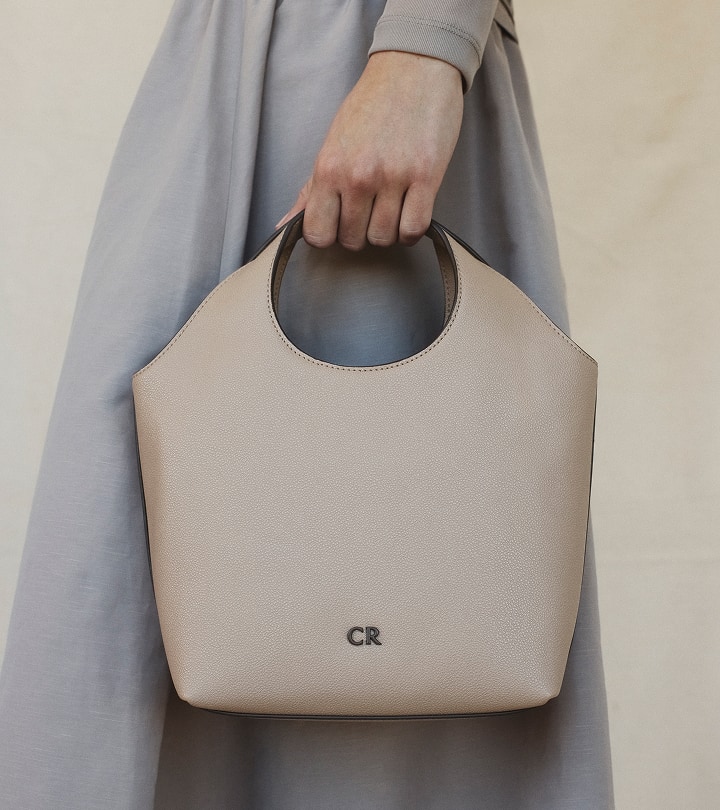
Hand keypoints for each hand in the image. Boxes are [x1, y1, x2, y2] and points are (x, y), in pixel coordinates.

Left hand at [277, 51, 462, 249]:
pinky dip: (411, 229)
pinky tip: (409, 211)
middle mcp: (358, 175)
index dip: (330, 235)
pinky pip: (413, 229)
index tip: (340, 223)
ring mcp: (392, 177)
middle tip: (369, 209)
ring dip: (387, 230)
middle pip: (353, 240)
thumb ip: (310, 190)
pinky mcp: (426, 177)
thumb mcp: (332, 144)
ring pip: (384, 238)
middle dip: (360, 232)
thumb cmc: (372, 106)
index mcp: (329, 167)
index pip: (318, 234)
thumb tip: (284, 226)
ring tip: (391, 206)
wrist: (414, 66)